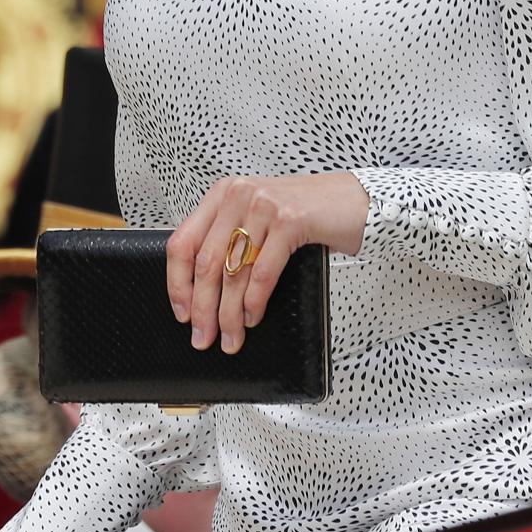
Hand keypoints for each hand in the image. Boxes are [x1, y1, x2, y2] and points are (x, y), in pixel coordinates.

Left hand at [166, 173, 368, 355]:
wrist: (354, 202)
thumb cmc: (307, 212)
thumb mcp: (258, 218)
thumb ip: (229, 239)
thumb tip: (200, 291)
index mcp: (223, 193)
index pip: (182, 242)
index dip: (177, 283)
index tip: (182, 312)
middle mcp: (239, 195)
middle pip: (206, 262)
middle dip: (202, 308)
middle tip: (203, 336)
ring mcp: (264, 205)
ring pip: (233, 272)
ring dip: (229, 314)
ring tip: (230, 337)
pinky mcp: (290, 220)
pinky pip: (263, 273)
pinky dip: (254, 302)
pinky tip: (253, 317)